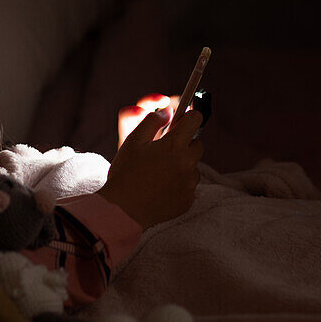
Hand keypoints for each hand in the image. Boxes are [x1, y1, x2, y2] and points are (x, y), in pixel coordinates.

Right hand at [98, 104, 204, 229]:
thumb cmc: (125, 173)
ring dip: (183, 166)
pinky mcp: (188, 200)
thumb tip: (167, 112)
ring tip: (160, 173)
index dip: (187, 118)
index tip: (180, 123)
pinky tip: (162, 188)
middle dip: (184, 144)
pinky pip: (189, 185)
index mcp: (174, 145)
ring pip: (194, 167)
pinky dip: (180, 184)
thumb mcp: (133, 140)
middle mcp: (187, 163)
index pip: (195, 119)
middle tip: (164, 152)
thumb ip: (152, 121)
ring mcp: (189, 183)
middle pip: (198, 145)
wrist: (122, 210)